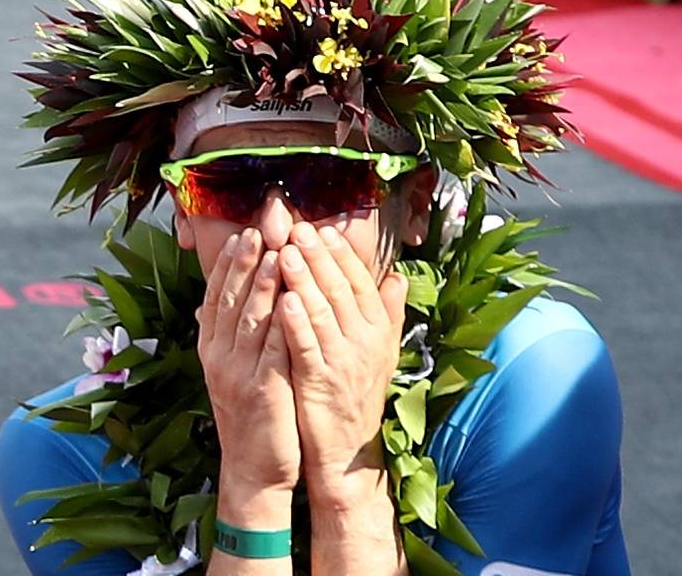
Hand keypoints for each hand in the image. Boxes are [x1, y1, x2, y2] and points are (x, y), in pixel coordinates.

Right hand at [197, 229, 299, 513]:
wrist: (253, 468)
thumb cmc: (250, 413)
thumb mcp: (232, 370)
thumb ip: (228, 334)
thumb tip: (212, 300)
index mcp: (211, 349)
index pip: (216, 297)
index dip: (228, 264)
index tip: (242, 234)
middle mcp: (219, 357)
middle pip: (230, 300)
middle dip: (245, 262)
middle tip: (258, 229)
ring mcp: (238, 374)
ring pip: (251, 320)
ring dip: (263, 284)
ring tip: (276, 252)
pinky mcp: (263, 391)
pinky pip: (274, 350)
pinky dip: (282, 323)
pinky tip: (292, 300)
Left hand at [275, 222, 407, 506]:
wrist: (347, 453)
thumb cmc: (358, 396)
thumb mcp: (382, 354)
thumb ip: (389, 315)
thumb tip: (398, 277)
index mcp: (379, 331)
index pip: (360, 282)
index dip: (342, 255)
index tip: (323, 229)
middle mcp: (366, 342)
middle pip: (340, 290)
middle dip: (318, 256)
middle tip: (297, 228)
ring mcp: (344, 362)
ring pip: (323, 312)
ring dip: (303, 279)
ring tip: (284, 252)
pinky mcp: (321, 383)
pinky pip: (307, 346)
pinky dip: (296, 322)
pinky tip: (282, 299)